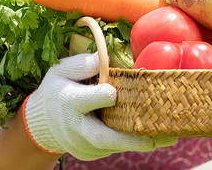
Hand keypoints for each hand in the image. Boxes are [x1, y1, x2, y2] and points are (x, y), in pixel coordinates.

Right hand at [22, 52, 175, 159]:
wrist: (43, 120)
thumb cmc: (59, 87)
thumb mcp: (62, 70)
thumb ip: (82, 64)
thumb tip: (105, 58)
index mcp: (69, 101)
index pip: (88, 100)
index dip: (103, 96)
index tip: (114, 93)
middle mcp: (75, 127)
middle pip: (102, 137)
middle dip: (129, 141)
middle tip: (154, 141)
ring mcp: (82, 144)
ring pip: (112, 146)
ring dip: (139, 142)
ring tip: (168, 136)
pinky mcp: (89, 153)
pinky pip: (112, 149)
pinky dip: (131, 142)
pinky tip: (152, 135)